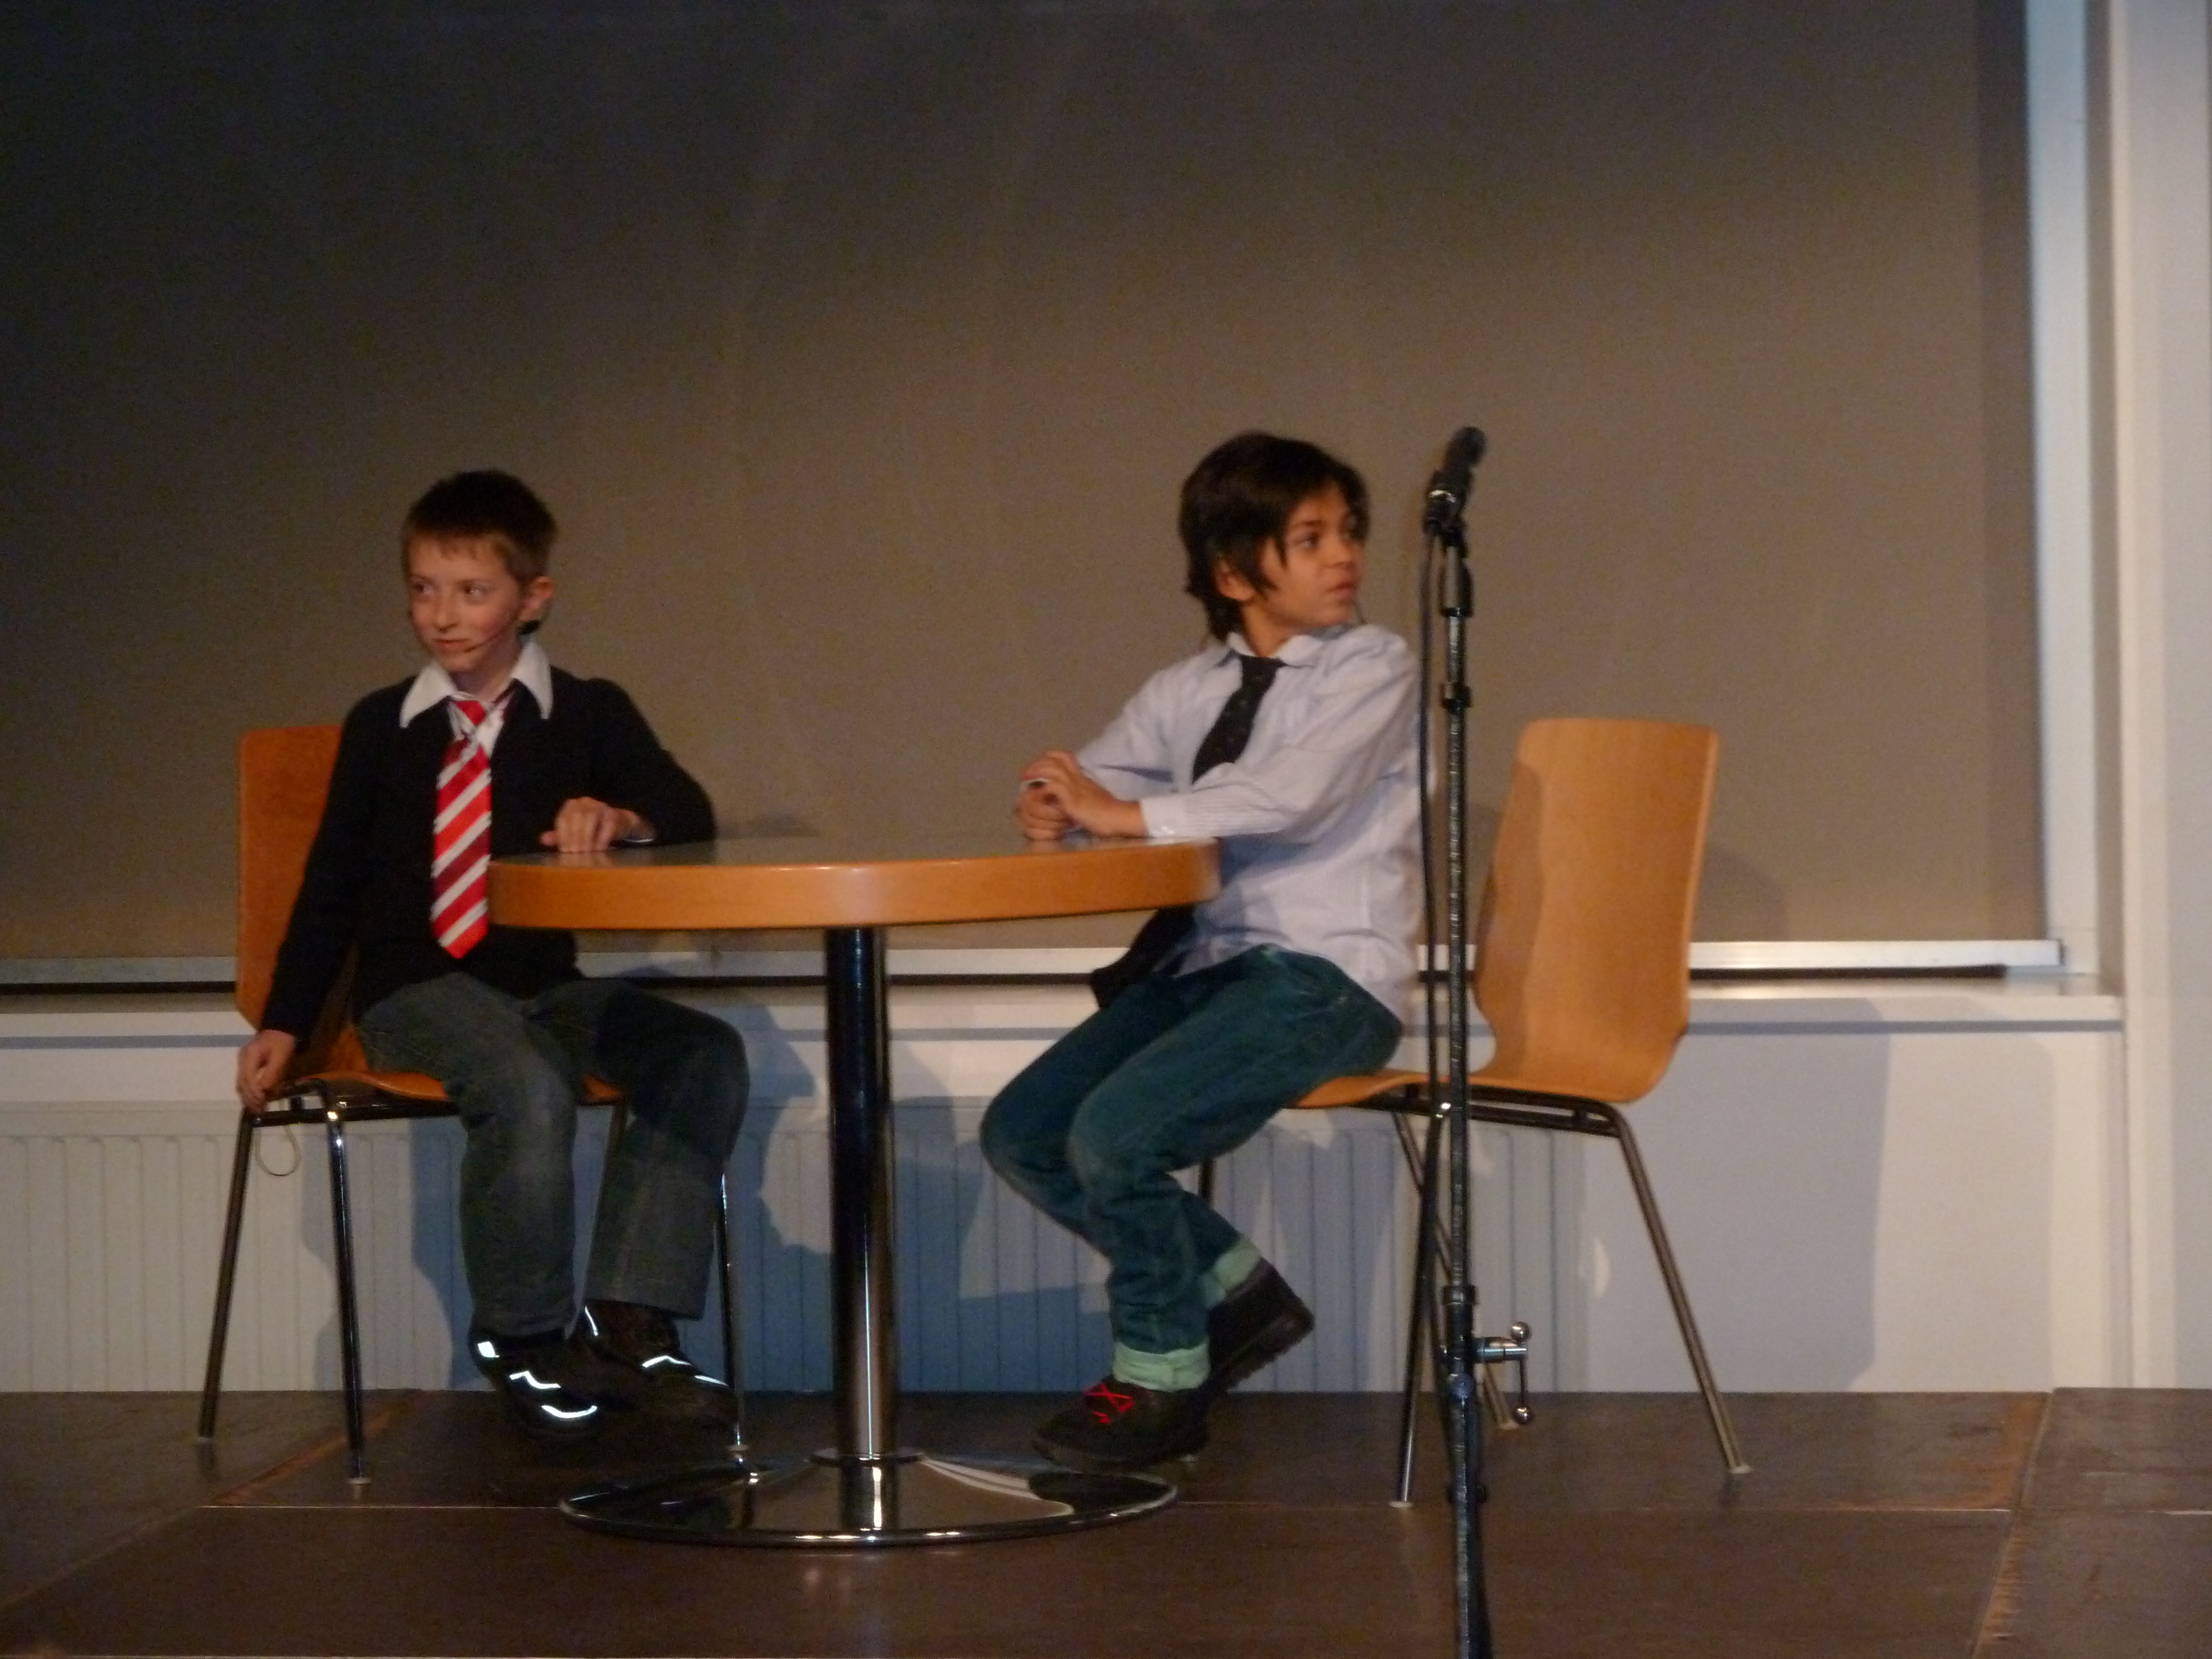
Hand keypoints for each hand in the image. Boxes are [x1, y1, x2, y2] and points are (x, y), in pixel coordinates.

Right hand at [236, 1029, 297, 1110]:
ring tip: (258, 1109)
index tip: (262, 1104)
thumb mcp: (281, 1057)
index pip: (247, 1079)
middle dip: (250, 1098)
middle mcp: (242, 1059)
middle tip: (260, 1111)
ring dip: (248, 1097)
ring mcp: (242, 1061)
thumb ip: (272, 1074)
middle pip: (241, 1083)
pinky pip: (244, 1080)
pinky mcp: (246, 1064)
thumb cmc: (283, 1042)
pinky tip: (256, 1099)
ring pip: (241, 1083)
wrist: (281, 1027)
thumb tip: (264, 1092)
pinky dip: (249, 1091)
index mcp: (249, 1055)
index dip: (254, 1093)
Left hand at [542, 797, 650, 852]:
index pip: (563, 818)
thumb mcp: (574, 832)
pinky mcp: (614, 813)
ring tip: (586, 852)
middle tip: (575, 854)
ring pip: (591, 817)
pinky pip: (607, 824)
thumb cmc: (593, 829)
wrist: (619, 823)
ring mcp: (600, 805)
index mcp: (571, 805)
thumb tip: (543, 840)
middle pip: (576, 817)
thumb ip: (559, 836)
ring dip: (587, 836)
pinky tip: (599, 849)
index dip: (563, 835)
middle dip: (575, 837)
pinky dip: (602, 837)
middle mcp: (585, 802)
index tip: (564, 851)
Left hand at [1015, 751, 1146, 839]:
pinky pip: (1054, 787)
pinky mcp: (1073, 799)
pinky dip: (1043, 789)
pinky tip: (1038, 796)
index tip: (1037, 765)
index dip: (1047, 757)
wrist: (1118, 817)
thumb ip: (1080, 791)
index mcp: (1081, 776)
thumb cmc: (1107, 811)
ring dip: (1036, 772)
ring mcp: (1075, 787)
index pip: (1063, 756)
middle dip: (1037, 763)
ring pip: (1052, 769)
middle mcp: (1077, 777)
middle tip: (1026, 774)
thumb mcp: (1091, 796)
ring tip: (1026, 780)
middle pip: (1055, 759)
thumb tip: (1066, 795)